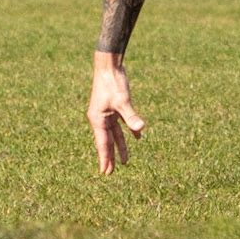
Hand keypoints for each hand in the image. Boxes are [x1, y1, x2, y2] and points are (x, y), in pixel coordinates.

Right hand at [88, 56, 145, 174]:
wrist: (109, 65)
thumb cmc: (112, 82)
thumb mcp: (123, 101)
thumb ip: (131, 117)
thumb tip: (140, 129)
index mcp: (98, 120)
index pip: (103, 144)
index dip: (105, 159)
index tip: (105, 173)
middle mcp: (101, 118)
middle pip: (107, 142)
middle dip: (110, 157)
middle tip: (110, 173)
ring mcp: (107, 113)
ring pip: (115, 134)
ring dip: (121, 146)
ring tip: (125, 161)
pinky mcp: (114, 106)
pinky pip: (122, 123)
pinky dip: (129, 130)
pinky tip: (137, 137)